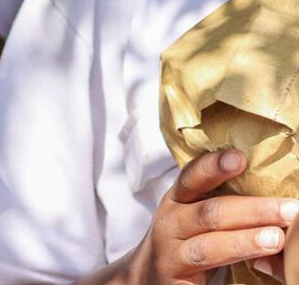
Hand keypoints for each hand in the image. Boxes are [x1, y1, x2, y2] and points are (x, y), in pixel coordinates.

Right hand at [124, 149, 294, 283]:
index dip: (213, 167)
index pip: (191, 178)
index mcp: (177, 201)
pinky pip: (200, 284)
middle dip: (251, 210)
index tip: (240, 158)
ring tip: (276, 239)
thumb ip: (222, 204)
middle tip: (290, 209)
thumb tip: (276, 197)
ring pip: (207, 249)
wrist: (146, 276)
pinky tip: (254, 274)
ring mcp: (171, 257)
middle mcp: (170, 225)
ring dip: (243, 242)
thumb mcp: (191, 215)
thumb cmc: (184, 240)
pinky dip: (228, 282)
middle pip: (208, 214)